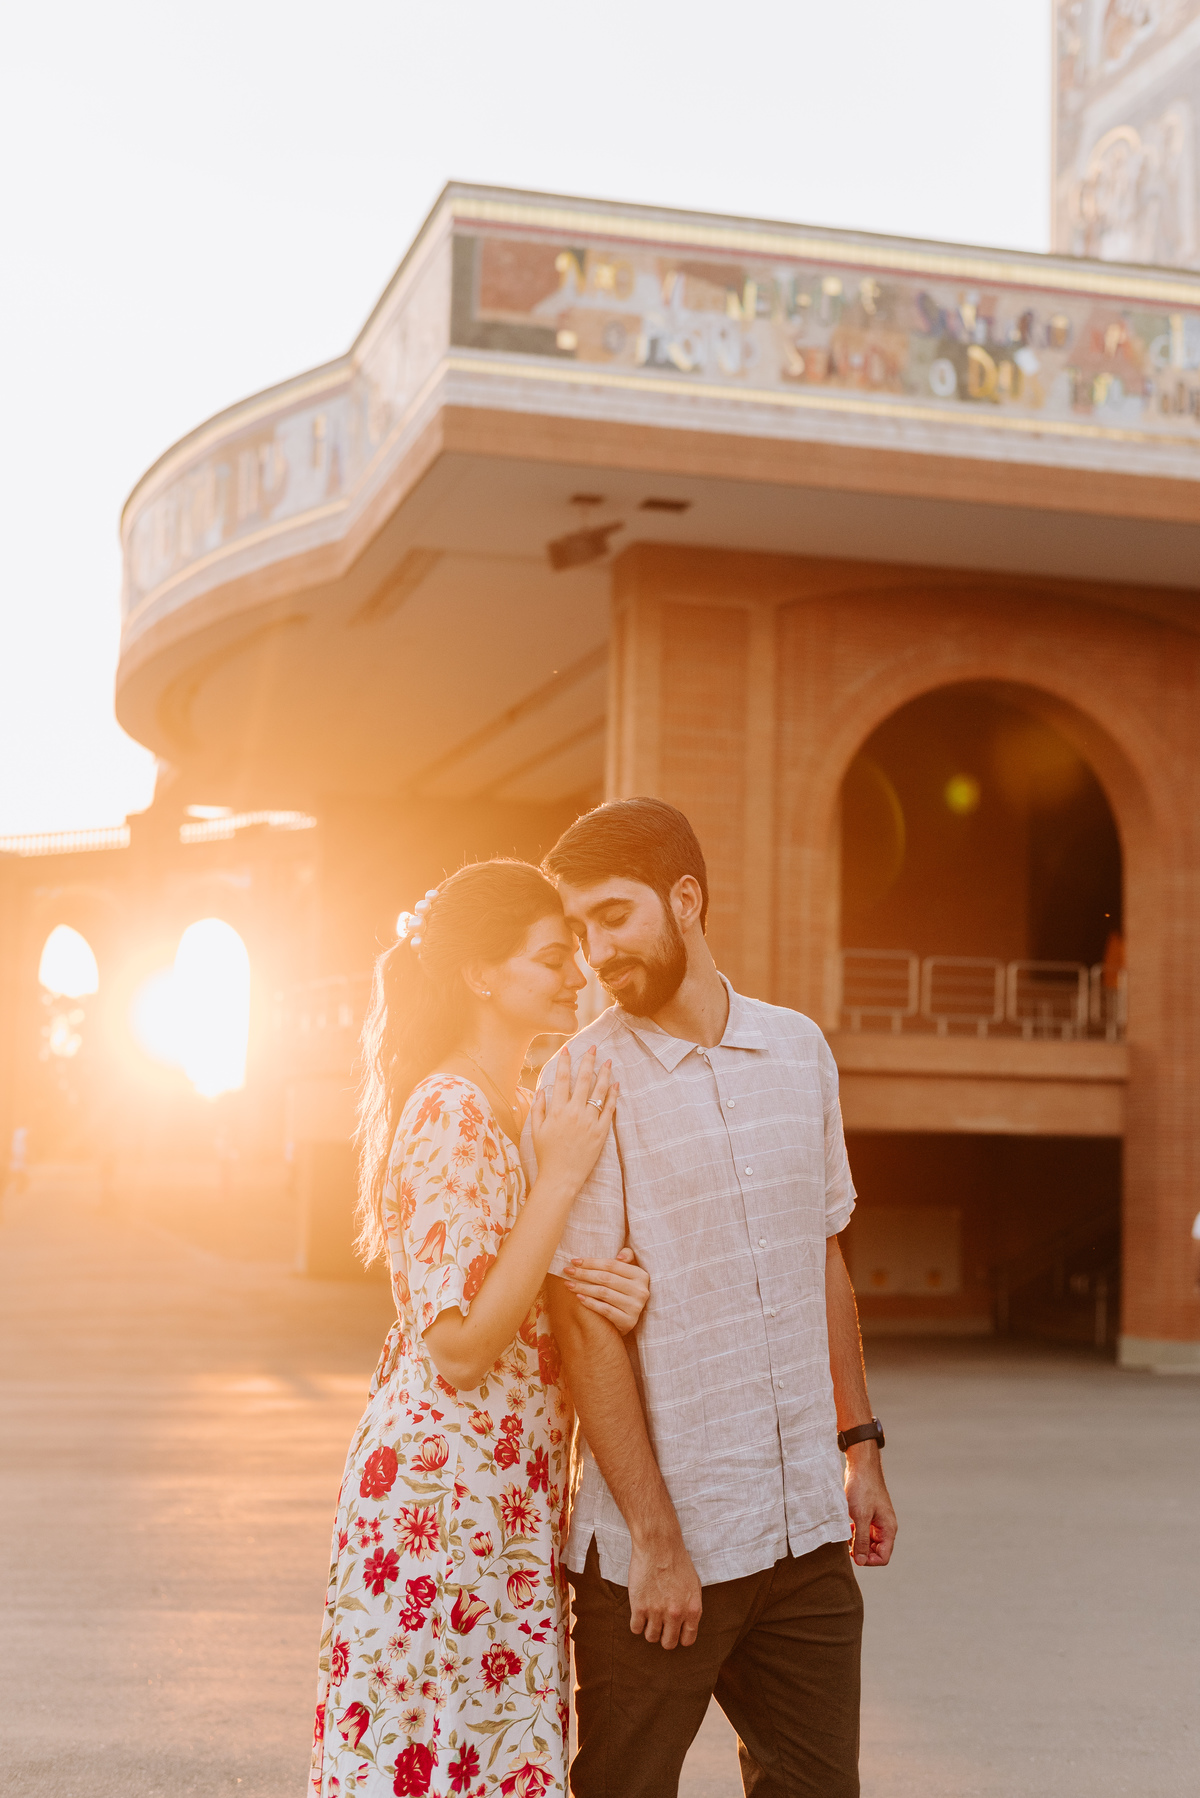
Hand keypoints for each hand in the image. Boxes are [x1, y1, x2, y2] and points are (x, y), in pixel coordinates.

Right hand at [530, 1047, 616, 1193]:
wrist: (561, 1178)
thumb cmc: (546, 1155)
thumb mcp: (536, 1130)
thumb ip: (538, 1108)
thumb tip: (542, 1089)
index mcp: (557, 1110)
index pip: (561, 1080)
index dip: (564, 1063)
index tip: (567, 1049)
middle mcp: (574, 1113)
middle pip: (583, 1081)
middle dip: (588, 1061)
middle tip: (594, 1047)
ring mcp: (589, 1122)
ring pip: (599, 1092)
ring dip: (604, 1074)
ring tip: (608, 1061)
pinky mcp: (601, 1132)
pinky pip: (609, 1109)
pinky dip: (613, 1095)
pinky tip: (615, 1084)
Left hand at [561, 1247, 648, 1332]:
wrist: (630, 1318)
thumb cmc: (625, 1290)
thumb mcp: (629, 1273)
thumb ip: (627, 1258)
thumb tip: (619, 1256)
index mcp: (641, 1275)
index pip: (612, 1265)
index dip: (591, 1262)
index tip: (574, 1261)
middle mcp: (640, 1291)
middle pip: (605, 1278)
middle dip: (583, 1274)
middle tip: (567, 1271)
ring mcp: (635, 1307)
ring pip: (603, 1293)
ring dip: (583, 1288)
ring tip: (569, 1284)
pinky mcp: (628, 1321)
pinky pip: (605, 1310)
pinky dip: (590, 1303)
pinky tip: (579, 1298)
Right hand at [627, 1529, 701, 1649]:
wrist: (658, 1545)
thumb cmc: (677, 1561)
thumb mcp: (694, 1585)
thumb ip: (691, 1607)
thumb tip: (686, 1623)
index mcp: (693, 1610)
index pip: (687, 1640)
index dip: (680, 1637)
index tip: (674, 1631)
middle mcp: (676, 1614)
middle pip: (668, 1643)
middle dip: (664, 1636)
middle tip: (660, 1626)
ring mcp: (657, 1612)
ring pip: (651, 1637)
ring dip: (649, 1629)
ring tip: (649, 1616)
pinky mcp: (639, 1607)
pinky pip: (636, 1628)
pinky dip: (636, 1623)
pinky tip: (639, 1612)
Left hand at [844, 1444, 896, 1566]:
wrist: (860, 1466)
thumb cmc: (862, 1489)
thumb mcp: (861, 1517)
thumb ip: (861, 1540)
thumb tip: (860, 1562)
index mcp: (888, 1529)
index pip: (883, 1557)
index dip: (868, 1560)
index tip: (853, 1553)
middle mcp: (885, 1527)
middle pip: (875, 1551)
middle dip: (861, 1551)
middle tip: (847, 1544)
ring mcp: (876, 1520)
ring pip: (868, 1541)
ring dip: (857, 1541)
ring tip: (846, 1534)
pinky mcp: (868, 1514)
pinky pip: (863, 1531)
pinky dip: (854, 1532)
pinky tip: (847, 1525)